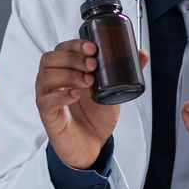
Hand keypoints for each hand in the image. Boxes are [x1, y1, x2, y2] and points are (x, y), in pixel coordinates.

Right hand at [35, 40, 147, 169]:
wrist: (93, 144)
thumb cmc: (97, 115)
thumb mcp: (113, 90)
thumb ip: (125, 71)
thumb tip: (142, 53)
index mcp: (65, 70)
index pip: (61, 48)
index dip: (74, 45)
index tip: (92, 48)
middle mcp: (52, 81)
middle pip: (49, 59)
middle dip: (72, 58)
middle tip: (93, 65)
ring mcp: (47, 97)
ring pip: (45, 77)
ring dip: (68, 75)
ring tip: (88, 81)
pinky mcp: (48, 116)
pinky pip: (46, 101)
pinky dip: (61, 95)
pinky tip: (76, 94)